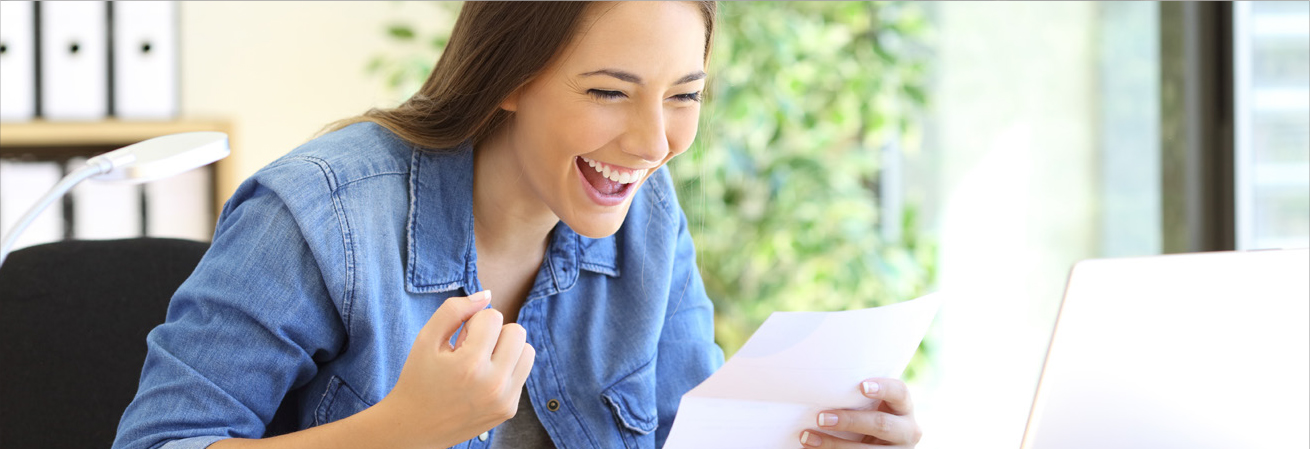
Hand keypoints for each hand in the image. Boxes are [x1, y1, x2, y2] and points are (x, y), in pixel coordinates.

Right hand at [376, 291, 535, 448]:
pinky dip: (505, 369)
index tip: (458, 340)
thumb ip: (454, 310)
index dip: (473, 322)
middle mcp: (493, 384)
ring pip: (527, 351)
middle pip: (517, 331)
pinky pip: (521, 372)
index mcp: (471, 365)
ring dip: (506, 349)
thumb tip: (486, 295)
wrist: (415, 426)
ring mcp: (505, 399)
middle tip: (471, 349)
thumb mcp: (426, 339)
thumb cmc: (419, 378)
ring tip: (480, 362)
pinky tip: (482, 380)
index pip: (493, 316)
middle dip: (494, 333)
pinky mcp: (510, 409)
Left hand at [799, 378, 921, 447]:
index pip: (899, 392)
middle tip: (821, 418)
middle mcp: (908, 430)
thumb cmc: (871, 415)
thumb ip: (860, 398)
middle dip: (850, 422)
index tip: (861, 386)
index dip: (883, 388)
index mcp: (904, 408)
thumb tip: (818, 383)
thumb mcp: (875, 406)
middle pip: (881, 424)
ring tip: (808, 438)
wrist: (883, 445)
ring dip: (834, 445)